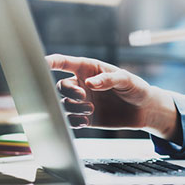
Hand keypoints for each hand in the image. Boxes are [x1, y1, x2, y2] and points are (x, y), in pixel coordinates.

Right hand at [45, 54, 177, 138]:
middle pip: (60, 86)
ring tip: (91, 109)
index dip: (50, 62)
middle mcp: (82, 84)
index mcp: (89, 69)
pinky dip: (73, 121)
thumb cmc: (136, 88)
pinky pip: (70, 120)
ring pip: (64, 104)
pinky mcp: (85, 117)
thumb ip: (108, 79)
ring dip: (74, 107)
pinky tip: (84, 121)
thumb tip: (89, 83)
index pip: (64, 62)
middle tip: (83, 96)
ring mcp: (82, 101)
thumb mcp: (126, 79)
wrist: (144, 110)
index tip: (41, 63)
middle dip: (68, 91)